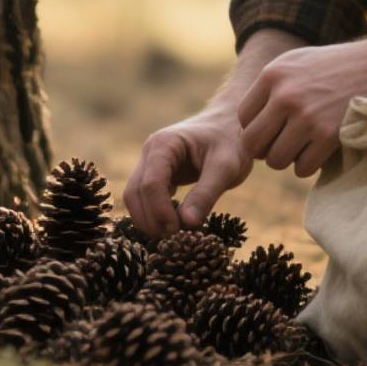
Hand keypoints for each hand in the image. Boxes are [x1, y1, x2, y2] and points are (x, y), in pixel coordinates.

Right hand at [122, 111, 252, 238]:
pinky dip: (154, 214)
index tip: (178, 231)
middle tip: (176, 239)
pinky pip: (144, 198)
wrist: (231, 126)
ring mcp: (150, 163)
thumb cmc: (232, 141)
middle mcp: (150, 152)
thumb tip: (187, 224)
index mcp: (164, 144)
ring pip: (134, 198)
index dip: (160, 211)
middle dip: (151, 219)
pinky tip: (174, 223)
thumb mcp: (226, 167)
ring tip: (175, 234)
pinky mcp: (155, 175)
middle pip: (135, 193)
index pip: (150, 183)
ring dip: (149, 220)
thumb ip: (206, 194)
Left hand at [236, 15, 366, 176]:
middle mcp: (285, 95)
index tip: (272, 128)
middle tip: (283, 143)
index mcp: (273, 75)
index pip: (243, 118)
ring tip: (302, 146)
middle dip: (265, 149)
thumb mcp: (296, 63)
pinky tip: (319, 150)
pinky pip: (302, 168)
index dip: (255, 128)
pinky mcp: (329, 135)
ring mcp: (307, 117)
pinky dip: (308, 165)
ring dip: (287, 159)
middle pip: (253, 144)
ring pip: (276, 160)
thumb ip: (269, 88)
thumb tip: (243, 126)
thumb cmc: (336, 67)